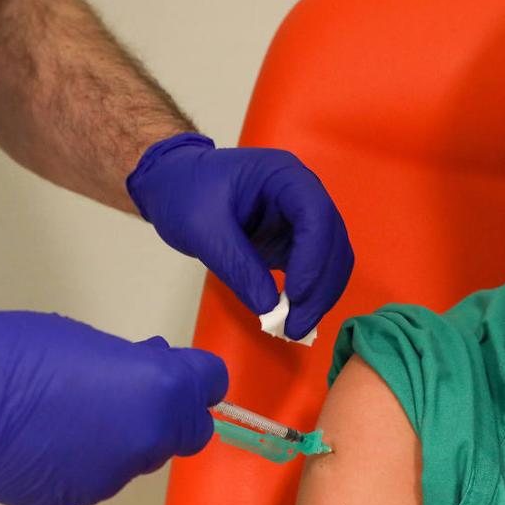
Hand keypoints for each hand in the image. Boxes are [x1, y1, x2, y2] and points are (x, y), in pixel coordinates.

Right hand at [0, 303, 227, 504]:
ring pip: (142, 457)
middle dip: (170, 414)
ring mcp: (114, 477)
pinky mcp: (78, 499)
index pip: (210, 386)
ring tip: (77, 415)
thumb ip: (139, 364)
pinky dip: (89, 459)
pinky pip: (101, 476)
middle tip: (132, 393)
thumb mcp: (95, 342)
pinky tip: (52, 441)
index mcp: (159, 393)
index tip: (177, 371)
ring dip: (127, 439)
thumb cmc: (19, 352)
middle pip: (187, 431)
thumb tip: (157, 371)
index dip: (195, 378)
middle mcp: (148, 441)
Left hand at [127, 133, 353, 340]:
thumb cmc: (185, 193)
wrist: (173, 185)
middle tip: (295, 326)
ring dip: (319, 296)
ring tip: (293, 327)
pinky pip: (314, 270)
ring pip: (331, 259)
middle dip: (320, 287)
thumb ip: (237, 265)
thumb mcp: (203, 228)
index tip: (295, 295)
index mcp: (284, 176)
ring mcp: (301, 219)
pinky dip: (309, 295)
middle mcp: (303, 195)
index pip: (316, 214)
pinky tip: (292, 317)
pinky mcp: (294, 242)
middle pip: (332, 241)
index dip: (314, 257)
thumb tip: (269, 308)